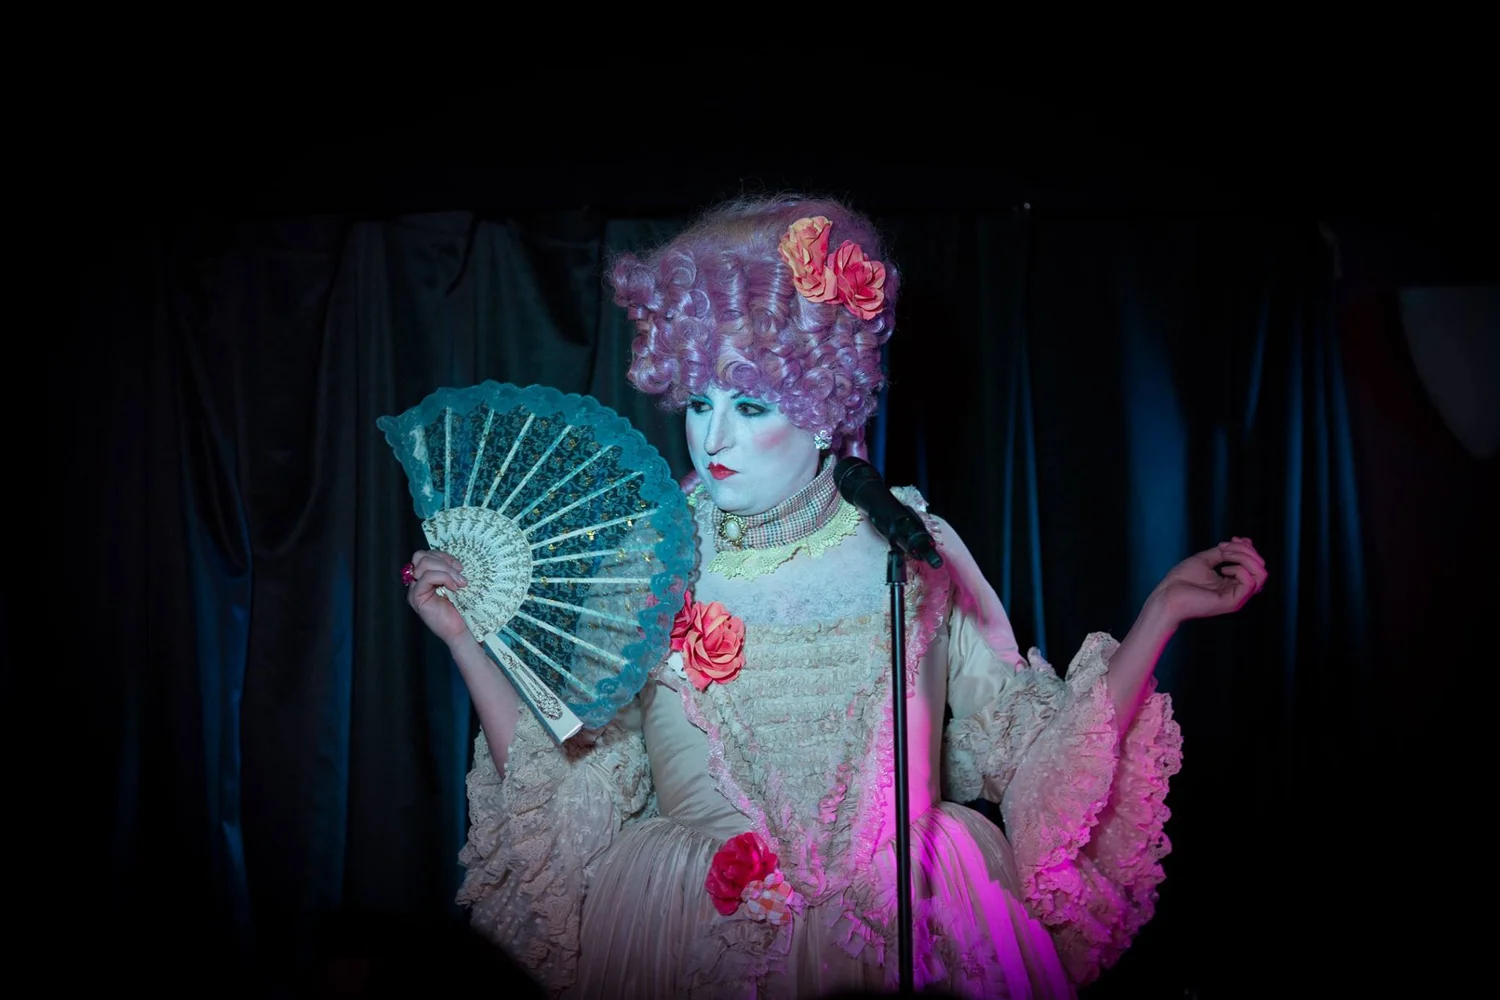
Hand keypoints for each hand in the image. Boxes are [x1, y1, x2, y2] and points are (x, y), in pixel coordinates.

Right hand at [406, 549, 472, 646]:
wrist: (463, 629)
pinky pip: (427, 577)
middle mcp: (418, 582)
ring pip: (424, 564)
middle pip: (421, 556)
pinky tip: (453, 588)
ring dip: (446, 570)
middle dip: (443, 561)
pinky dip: (443, 578)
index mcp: (426, 577)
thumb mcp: (457, 583)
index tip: (460, 567)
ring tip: (459, 583)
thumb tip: (455, 562)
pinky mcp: (416, 598)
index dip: (443, 556)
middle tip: (460, 574)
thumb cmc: (462, 608)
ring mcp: (415, 590)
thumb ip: (450, 571)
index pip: (427, 555)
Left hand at [1152, 537, 1267, 625]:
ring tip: (1224, 554)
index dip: (1247, 548)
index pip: (1254, 565)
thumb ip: (1224, 552)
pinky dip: (1240, 569)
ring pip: (1261, 574)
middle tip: (1223, 546)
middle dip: (1246, 550)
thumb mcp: (1205, 560)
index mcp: (1231, 583)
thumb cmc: (1181, 581)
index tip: (1232, 539)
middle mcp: (1237, 591)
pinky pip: (1250, 582)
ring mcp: (1236, 598)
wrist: (1166, 596)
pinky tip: (1223, 569)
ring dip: (1244, 557)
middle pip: (1260, 568)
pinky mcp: (1232, 602)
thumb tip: (1245, 541)